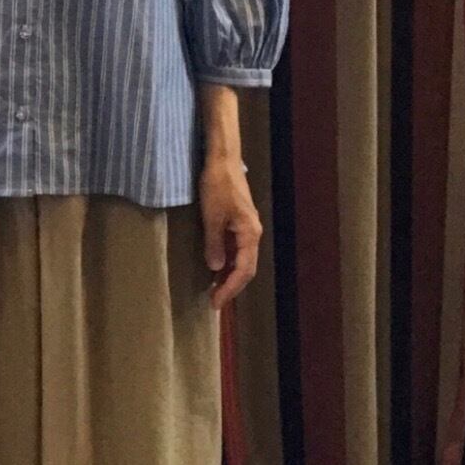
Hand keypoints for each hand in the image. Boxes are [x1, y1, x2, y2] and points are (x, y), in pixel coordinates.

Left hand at [198, 155, 261, 308]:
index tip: (216, 302)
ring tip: (214, 289)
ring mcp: (247, 228)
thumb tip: (215, 268)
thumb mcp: (211, 217)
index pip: (243, 270)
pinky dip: (227, 262)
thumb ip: (214, 243)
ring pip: (241, 260)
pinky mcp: (239, 222)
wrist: (223, 162)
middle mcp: (252, 234)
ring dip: (229, 275)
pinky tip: (216, 268)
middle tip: (214, 302)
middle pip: (246, 268)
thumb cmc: (217, 186)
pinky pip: (236, 249)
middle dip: (231, 286)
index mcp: (250, 234)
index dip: (230, 288)